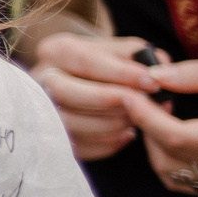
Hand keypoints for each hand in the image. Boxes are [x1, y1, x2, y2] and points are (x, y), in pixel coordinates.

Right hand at [28, 32, 159, 159]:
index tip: (152, 83)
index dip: (121, 73)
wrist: (80, 78)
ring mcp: (40, 109)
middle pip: (65, 92)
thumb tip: (157, 70)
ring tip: (137, 119)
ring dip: (109, 124)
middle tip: (141, 104)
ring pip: (69, 123)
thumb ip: (138, 55)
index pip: (85, 61)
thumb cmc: (106, 63)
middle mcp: (40, 78)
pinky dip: (106, 144)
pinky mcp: (50, 135)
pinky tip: (127, 134)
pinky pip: (76, 146)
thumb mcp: (119, 49)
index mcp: (56, 50)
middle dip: (108, 100)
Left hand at [128, 57, 197, 196]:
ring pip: (169, 172)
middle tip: (146, 98)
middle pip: (168, 154)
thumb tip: (155, 75)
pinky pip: (182, 181)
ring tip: (162, 113)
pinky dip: (166, 158)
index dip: (145, 115)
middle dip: (146, 125)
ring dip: (154, 142)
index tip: (129, 93)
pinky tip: (173, 132)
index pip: (177, 136)